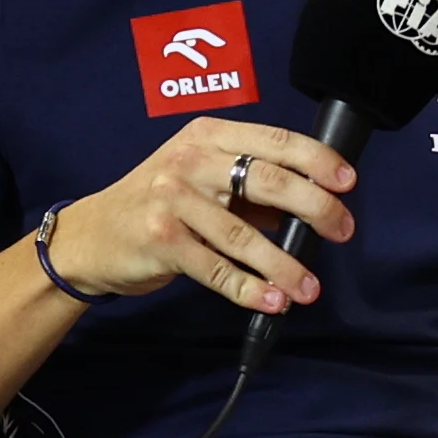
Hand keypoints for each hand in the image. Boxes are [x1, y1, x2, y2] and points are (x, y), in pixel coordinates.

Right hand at [46, 120, 360, 316]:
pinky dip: (248, 288)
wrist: (90, 235)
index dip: (316, 160)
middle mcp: (189, 161)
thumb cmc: (156, 203)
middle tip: (343, 230)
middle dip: (315, 208)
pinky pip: (215, 269)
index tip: (348, 182)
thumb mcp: (201, 178)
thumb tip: (312, 206)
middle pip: (268, 180)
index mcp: (208, 135)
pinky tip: (272, 301)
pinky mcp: (160, 240)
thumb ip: (251, 188)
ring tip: (309, 287)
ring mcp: (171, 199)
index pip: (274, 140)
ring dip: (284, 264)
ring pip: (243, 234)